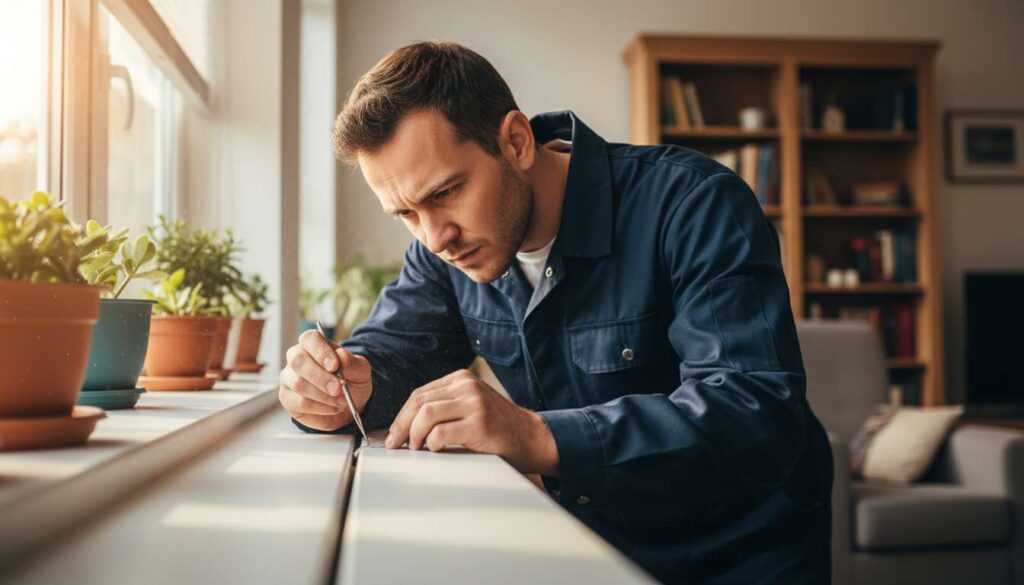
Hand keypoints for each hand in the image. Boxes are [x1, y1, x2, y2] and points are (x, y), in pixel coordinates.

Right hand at [279, 329, 372, 431]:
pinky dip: (320, 407)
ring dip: (323, 395)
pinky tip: (333, 408)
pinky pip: (299, 403)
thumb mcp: (360, 371)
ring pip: (298, 384)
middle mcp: (296, 358)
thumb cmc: (351, 382)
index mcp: (313, 345)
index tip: (334, 365)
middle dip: (320, 377)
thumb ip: (352, 362)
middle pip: (298, 361)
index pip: (309, 339)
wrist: (348, 406)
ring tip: (341, 400)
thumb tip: (341, 355)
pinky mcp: (288, 398)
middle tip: (338, 388)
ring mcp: (289, 378)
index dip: (320, 351)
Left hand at [385, 369, 558, 474]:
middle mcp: (467, 386)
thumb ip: (446, 406)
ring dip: (414, 435)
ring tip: (416, 449)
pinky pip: (441, 433)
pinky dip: (432, 444)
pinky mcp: (480, 423)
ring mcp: (475, 403)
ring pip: (426, 415)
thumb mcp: (471, 406)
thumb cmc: (499, 428)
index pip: (419, 393)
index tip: (394, 434)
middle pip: (419, 402)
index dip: (402, 415)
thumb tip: (407, 425)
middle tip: (396, 445)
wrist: (532, 438)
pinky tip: (435, 450)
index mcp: (461, 379)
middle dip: (402, 426)